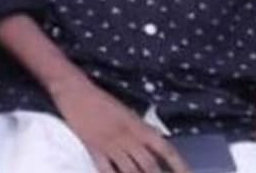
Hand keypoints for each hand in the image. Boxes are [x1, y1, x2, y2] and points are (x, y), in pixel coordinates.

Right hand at [51, 78, 188, 172]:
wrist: (75, 90)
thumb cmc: (101, 100)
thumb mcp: (127, 113)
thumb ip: (140, 130)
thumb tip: (154, 145)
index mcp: (138, 126)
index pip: (166, 149)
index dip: (179, 165)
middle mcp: (128, 137)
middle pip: (149, 165)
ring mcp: (111, 144)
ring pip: (130, 171)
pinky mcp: (93, 148)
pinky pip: (106, 170)